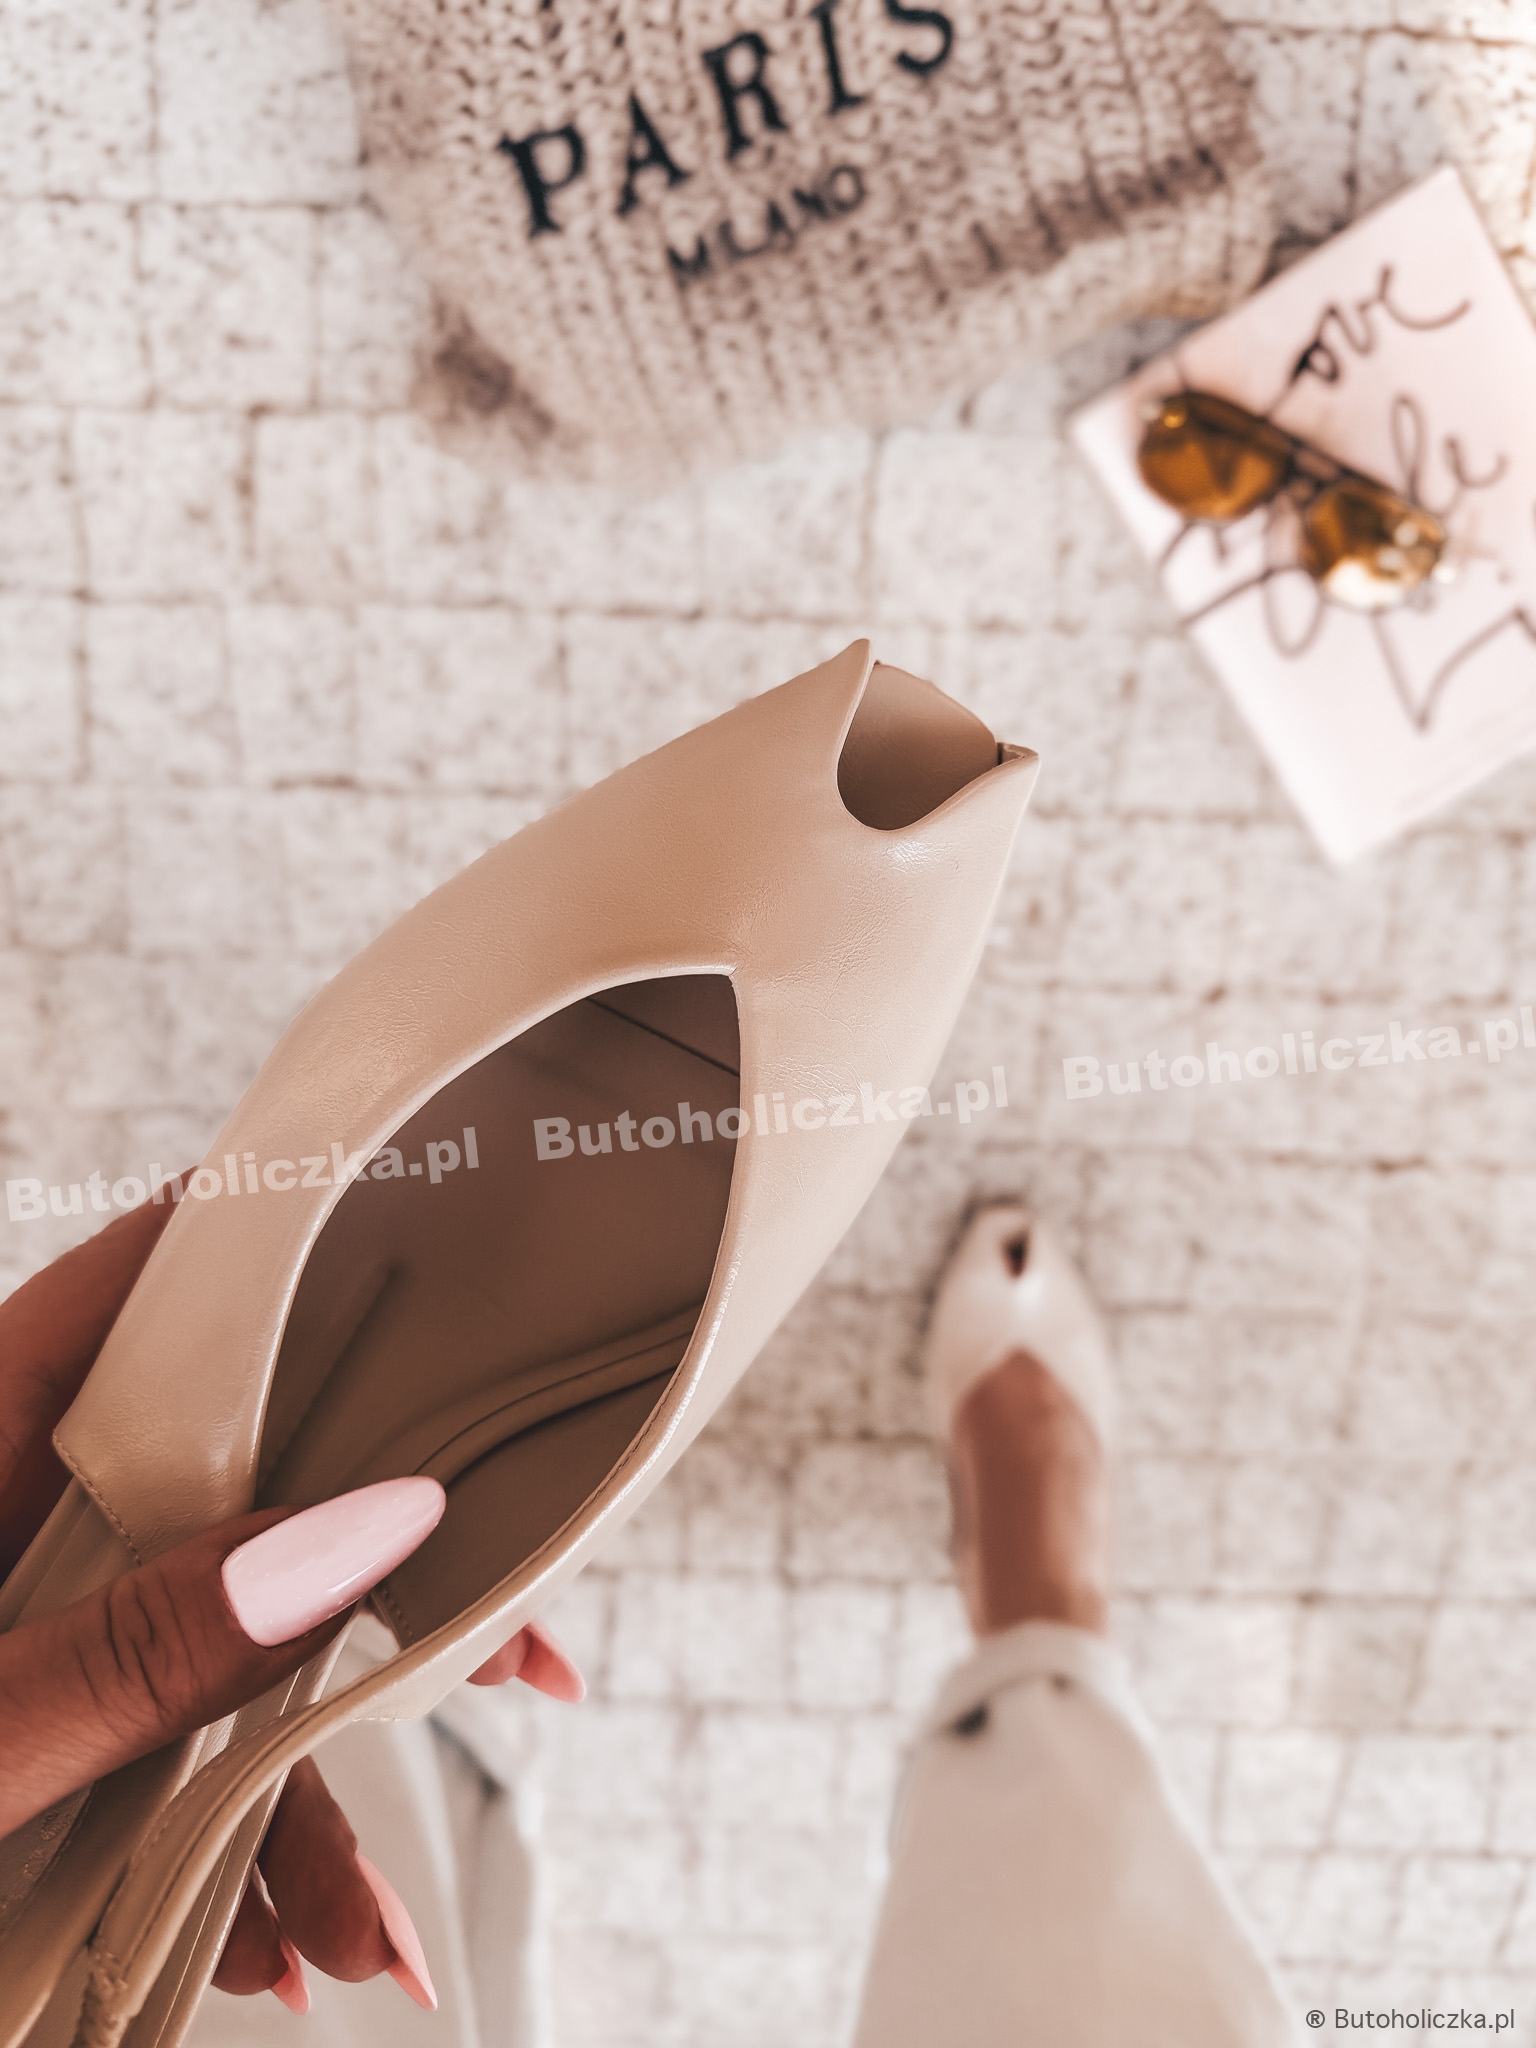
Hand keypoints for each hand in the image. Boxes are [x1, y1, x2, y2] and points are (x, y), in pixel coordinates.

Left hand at [0, 1197, 582, 2011]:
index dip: (297, 1249)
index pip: (147, 1285)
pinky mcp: (20, 1714)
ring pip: (208, 1649)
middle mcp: (0, 1505)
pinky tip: (268, 1949)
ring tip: (364, 1945)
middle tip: (519, 1662)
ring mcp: (13, 1612)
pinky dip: (216, 1850)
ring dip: (295, 1798)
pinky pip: (153, 1749)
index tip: (454, 1244)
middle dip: (376, 1606)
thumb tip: (364, 1524)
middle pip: (233, 1486)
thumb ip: (137, 1649)